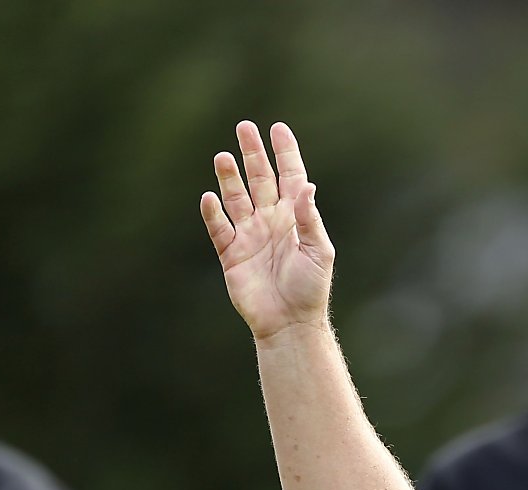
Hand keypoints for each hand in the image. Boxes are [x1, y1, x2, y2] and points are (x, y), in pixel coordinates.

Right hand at [201, 121, 334, 340]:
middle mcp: (270, 221)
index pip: (290, 177)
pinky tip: (209, 196)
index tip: (278, 128)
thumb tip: (307, 185)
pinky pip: (218, 229)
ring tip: (222, 156)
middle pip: (259, 180)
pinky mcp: (231, 255)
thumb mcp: (319, 252)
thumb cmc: (310, 289)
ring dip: (229, 177)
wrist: (289, 323)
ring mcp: (249, 236)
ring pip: (236, 198)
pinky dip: (212, 213)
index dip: (285, 153)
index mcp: (294, 218)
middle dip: (252, 154)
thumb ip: (310, 218)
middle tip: (244, 127)